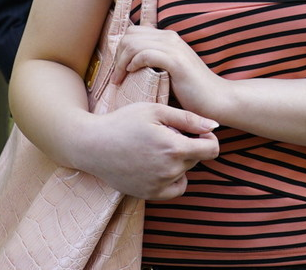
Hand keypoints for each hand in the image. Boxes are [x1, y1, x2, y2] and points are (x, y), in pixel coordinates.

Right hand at [78, 102, 219, 200]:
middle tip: (167, 134)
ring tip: (158, 147)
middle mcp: (169, 171)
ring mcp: (159, 185)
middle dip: (189, 145)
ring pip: (185, 172)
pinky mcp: (149, 194)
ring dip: (179, 161)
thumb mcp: (155, 111)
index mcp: (174, 148)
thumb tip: (214, 125)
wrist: (92, 145)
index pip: (212, 149)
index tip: (196, 130)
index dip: (208, 137)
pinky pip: (175, 189)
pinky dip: (173, 178)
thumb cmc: (123, 122)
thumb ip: (188, 118)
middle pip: (197, 159)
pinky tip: (158, 164)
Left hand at [115, 27, 228, 117]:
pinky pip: (145, 55)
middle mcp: (170, 38)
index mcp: (169, 38)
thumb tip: (131, 65)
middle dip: (118, 54)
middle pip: (130, 35)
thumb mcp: (170, 73)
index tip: (119, 68)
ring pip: (134, 43)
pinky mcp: (176, 62)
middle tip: (117, 76)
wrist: (218, 101)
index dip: (122, 48)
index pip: (134, 31)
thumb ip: (155, 64)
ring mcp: (174, 48)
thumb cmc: (193, 92)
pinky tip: (132, 75)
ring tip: (120, 79)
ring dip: (122, 62)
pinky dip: (133, 64)